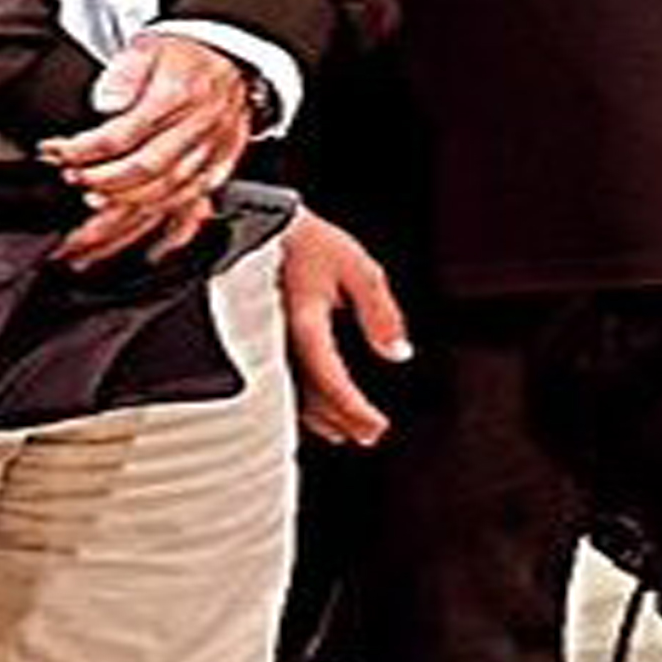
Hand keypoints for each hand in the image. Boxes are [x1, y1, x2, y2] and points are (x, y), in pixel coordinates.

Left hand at [43, 33, 256, 262]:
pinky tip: (150, 252)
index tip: (55, 152)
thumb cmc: (186, 57)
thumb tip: (107, 102)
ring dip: (125, 213)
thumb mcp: (149, 47)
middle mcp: (196, 131)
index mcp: (176, 98)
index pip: (122, 135)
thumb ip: (125, 72)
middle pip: (144, 171)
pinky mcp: (216, 172)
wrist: (234, 59)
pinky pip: (197, 210)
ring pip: (166, 197)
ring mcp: (208, 156)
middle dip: (100, 183)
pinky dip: (173, 236)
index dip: (82, 149)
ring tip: (89, 225)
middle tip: (71, 183)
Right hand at [279, 206, 410, 448]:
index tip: (376, 427)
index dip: (352, 407)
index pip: (329, 376)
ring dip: (322, 417)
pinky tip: (319, 414)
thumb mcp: (359, 269)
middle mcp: (279, 338)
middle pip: (311, 393)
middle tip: (370, 435)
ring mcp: (267, 341)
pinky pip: (281, 380)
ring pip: (292, 392)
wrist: (263, 226)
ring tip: (350, 433)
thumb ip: (380, 312)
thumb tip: (399, 354)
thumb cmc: (313, 243)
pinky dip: (303, 402)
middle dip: (342, 419)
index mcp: (303, 321)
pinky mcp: (263, 340)